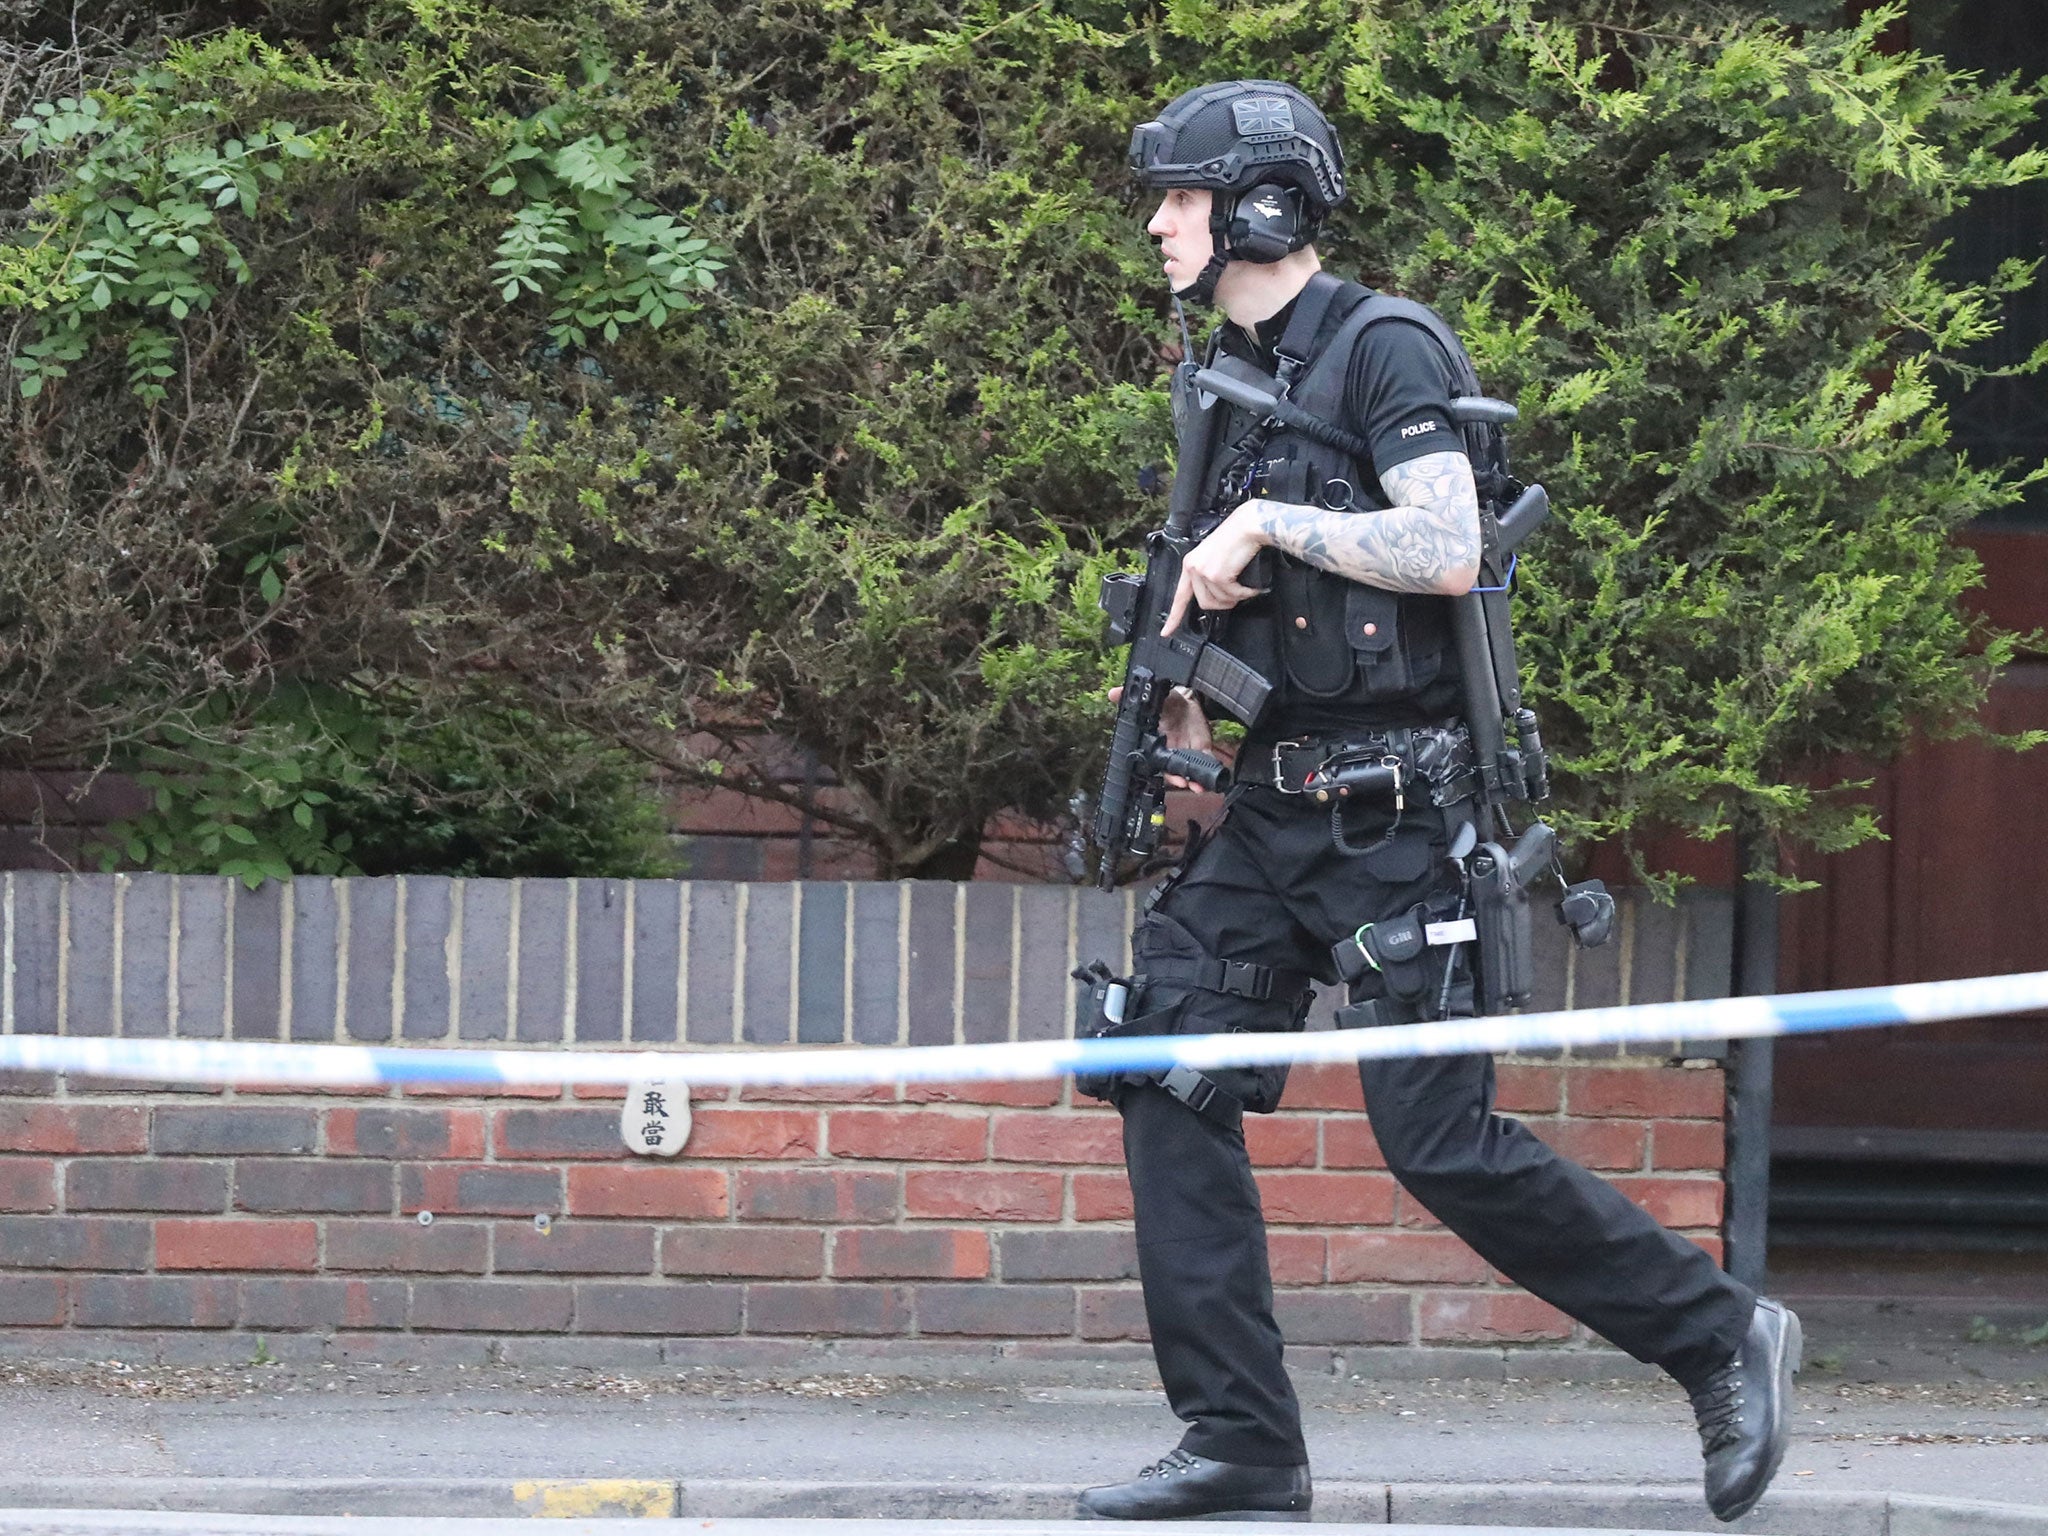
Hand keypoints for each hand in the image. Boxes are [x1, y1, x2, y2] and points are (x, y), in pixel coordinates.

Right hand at [1106, 684, 1215, 791]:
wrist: (1186, 698)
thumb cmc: (1165, 703)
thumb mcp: (1149, 699)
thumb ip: (1129, 698)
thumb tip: (1112, 694)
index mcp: (1157, 744)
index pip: (1158, 762)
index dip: (1163, 771)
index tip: (1169, 776)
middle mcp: (1172, 751)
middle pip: (1174, 770)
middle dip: (1179, 779)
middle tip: (1184, 783)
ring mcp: (1188, 751)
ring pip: (1190, 770)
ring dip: (1195, 780)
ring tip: (1198, 787)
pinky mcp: (1202, 747)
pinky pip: (1206, 761)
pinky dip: (1210, 769)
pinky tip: (1212, 778)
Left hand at [1161, 502, 1268, 635]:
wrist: (1248, 525)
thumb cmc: (1237, 538)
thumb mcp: (1214, 557)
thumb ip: (1209, 576)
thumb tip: (1217, 597)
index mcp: (1190, 564)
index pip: (1179, 596)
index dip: (1174, 616)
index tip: (1166, 631)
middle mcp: (1193, 568)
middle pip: (1205, 604)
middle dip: (1223, 604)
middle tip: (1236, 596)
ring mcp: (1204, 573)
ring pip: (1219, 602)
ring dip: (1236, 598)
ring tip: (1245, 586)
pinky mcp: (1218, 576)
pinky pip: (1233, 596)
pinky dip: (1245, 593)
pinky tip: (1251, 585)